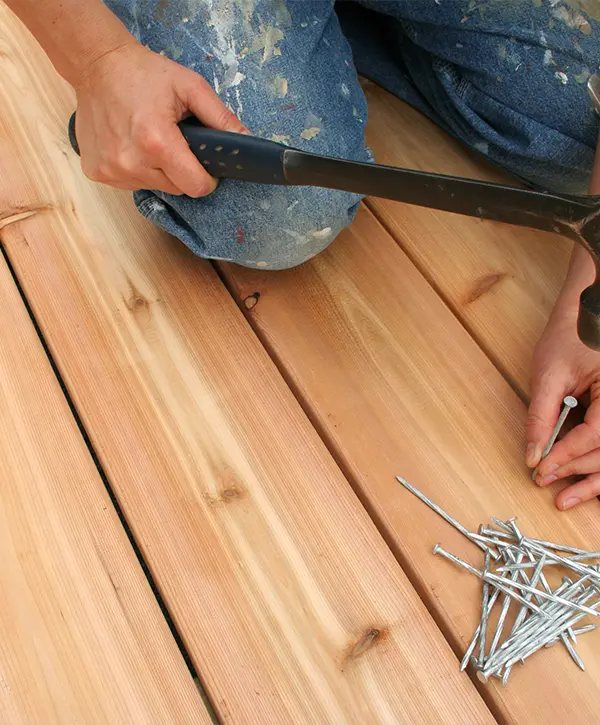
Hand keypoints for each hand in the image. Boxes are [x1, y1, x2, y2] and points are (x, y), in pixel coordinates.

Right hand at [74, 41, 248, 196]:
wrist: (96, 64)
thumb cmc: (144, 73)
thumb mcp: (191, 87)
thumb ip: (221, 119)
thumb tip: (247, 142)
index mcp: (156, 142)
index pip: (195, 186)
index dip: (206, 178)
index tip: (205, 165)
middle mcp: (131, 162)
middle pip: (177, 188)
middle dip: (183, 170)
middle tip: (175, 141)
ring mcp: (112, 170)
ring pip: (155, 186)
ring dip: (159, 170)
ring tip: (150, 138)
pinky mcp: (98, 172)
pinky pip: (132, 182)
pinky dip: (138, 169)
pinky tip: (132, 143)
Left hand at [527, 289, 599, 509]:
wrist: (586, 314)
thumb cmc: (571, 335)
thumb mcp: (549, 373)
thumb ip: (541, 416)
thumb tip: (532, 455)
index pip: (597, 434)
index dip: (568, 455)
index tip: (542, 470)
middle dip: (577, 471)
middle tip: (543, 481)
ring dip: (592, 479)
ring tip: (564, 499)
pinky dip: (597, 464)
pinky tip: (583, 486)